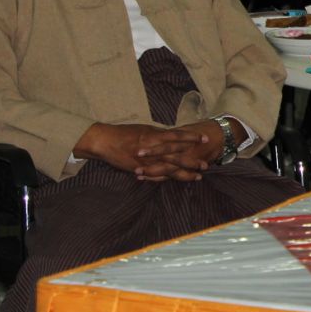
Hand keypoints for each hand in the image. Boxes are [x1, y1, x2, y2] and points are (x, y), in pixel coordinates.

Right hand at [77, 122, 217, 179]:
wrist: (104, 140)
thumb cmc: (124, 133)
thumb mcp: (145, 129)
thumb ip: (159, 134)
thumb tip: (173, 134)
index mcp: (155, 134)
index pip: (178, 135)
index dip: (192, 137)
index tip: (206, 138)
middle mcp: (153, 147)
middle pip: (176, 154)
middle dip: (192, 160)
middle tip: (206, 164)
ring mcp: (146, 160)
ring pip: (169, 168)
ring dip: (184, 173)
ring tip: (197, 176)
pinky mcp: (139, 168)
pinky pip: (155, 175)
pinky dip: (165, 179)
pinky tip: (176, 182)